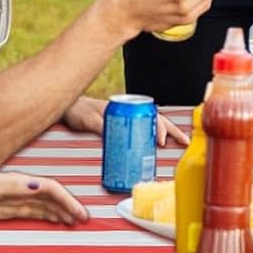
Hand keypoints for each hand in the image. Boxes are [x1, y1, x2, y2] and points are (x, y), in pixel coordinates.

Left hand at [0, 170, 88, 225]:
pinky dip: (50, 215)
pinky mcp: (11, 209)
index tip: (79, 213)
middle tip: (85, 220)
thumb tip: (40, 186)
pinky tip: (57, 221)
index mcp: (21, 182)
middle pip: (53, 196)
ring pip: (47, 205)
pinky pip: (36, 212)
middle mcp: (23, 189)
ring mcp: (17, 199)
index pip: (51, 188)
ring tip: (76, 221)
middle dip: (70, 206)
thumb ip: (15, 186)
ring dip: (63, 211)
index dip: (67, 199)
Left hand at [62, 94, 188, 146]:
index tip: (162, 141)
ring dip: (166, 131)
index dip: (160, 127)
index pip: (150, 115)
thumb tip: (113, 134)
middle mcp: (130, 111)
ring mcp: (128, 118)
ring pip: (153, 123)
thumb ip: (99, 125)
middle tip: (182, 142)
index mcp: (125, 108)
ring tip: (177, 142)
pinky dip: (154, 134)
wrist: (69, 109)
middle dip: (171, 129)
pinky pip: (143, 129)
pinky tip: (157, 145)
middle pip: (156, 118)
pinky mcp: (122, 126)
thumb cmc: (77, 111)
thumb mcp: (88, 119)